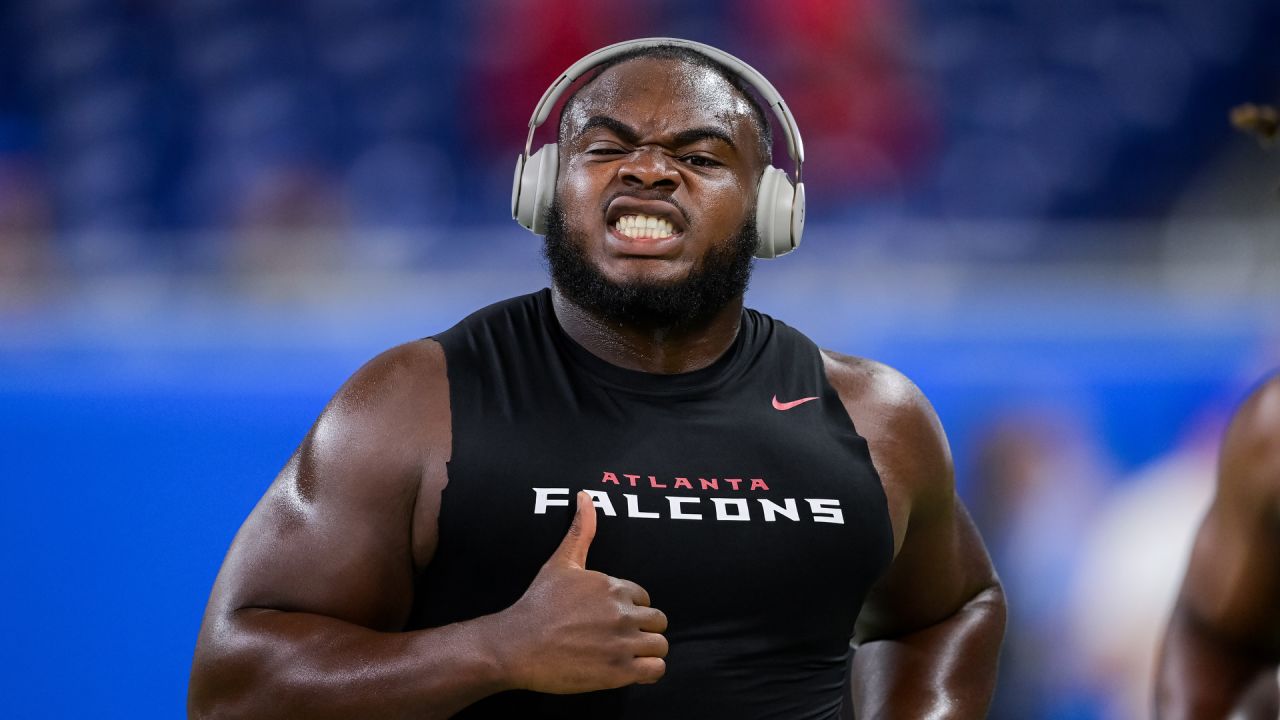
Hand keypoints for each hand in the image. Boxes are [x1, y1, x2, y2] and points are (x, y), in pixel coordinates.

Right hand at [500, 491, 667, 693]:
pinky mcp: (618, 671)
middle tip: (620, 639)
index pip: (644, 597)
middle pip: (658, 620)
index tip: (611, 619)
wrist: (516, 645)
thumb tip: (586, 495)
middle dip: (643, 629)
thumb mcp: (560, 562)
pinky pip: (656, 669)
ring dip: (648, 650)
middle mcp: (622, 612)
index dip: (631, 609)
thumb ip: (581, 530)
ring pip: (660, 644)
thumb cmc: (537, 604)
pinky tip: (632, 669)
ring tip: (626, 654)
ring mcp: (621, 642)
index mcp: (612, 586)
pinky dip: (650, 670)